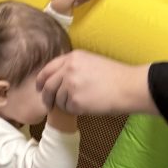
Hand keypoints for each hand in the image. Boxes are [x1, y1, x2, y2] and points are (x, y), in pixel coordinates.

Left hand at [37, 51, 157, 116]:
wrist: (128, 87)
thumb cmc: (115, 76)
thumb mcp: (91, 61)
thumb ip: (73, 66)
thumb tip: (58, 77)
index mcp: (72, 58)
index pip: (48, 69)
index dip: (41, 80)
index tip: (39, 87)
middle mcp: (68, 69)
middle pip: (48, 86)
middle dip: (46, 97)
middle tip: (49, 104)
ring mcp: (70, 85)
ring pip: (57, 99)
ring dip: (64, 104)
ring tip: (80, 102)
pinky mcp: (75, 101)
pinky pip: (67, 109)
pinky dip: (74, 110)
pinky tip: (86, 106)